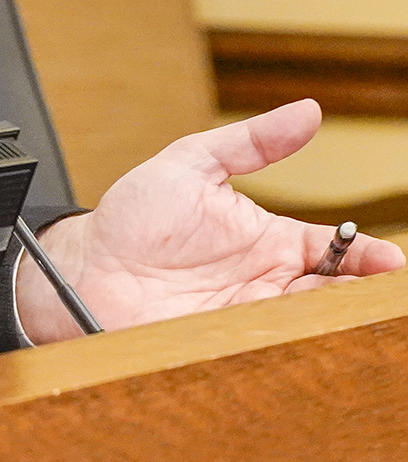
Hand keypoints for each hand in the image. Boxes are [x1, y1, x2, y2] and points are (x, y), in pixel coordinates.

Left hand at [17, 99, 404, 343]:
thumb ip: (250, 142)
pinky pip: (268, 350)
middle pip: (334, 294)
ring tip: (355, 318)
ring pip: (309, 326)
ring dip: (335, 324)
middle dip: (364, 297)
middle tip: (383, 297)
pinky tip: (309, 344)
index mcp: (269, 241)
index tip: (389, 262)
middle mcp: (266, 283)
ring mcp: (246, 317)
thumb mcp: (191, 164)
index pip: (336, 250)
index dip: (366, 257)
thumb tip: (307, 111)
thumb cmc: (134, 216)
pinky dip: (292, 348)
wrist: (84, 266)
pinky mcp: (223, 345)